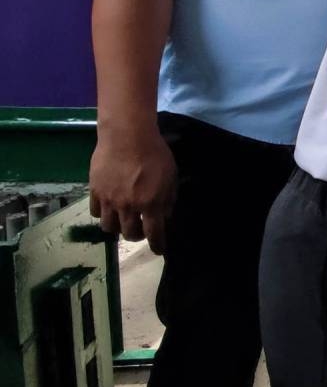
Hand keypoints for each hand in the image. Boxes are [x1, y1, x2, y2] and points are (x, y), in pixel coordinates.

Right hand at [88, 127, 176, 253]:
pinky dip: (102, 214)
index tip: (159, 251)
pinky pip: (95, 212)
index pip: (154, 233)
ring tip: (122, 221)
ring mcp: (109, 200)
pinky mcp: (95, 191)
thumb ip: (168, 198)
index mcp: (151, 203)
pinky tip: (108, 209)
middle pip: (130, 234)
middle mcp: (128, 206)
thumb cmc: (155, 153)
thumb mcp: (171, 175)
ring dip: (118, 228)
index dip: (158, 245)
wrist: (127, 136)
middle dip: (137, 236)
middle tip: (141, 229)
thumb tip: (165, 215)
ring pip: (109, 227)